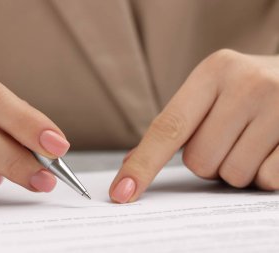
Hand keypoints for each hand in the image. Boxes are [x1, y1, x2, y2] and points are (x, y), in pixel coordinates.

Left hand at [110, 49, 278, 202]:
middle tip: (229, 138)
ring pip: (232, 175)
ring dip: (236, 168)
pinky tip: (272, 148)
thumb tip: (131, 163)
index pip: (168, 128)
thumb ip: (175, 125)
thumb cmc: (248, 90)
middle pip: (199, 161)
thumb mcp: (213, 91)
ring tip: (252, 141)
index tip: (122, 192)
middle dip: (209, 161)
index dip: (143, 165)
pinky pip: (266, 180)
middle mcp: (246, 84)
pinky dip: (264, 174)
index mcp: (214, 71)